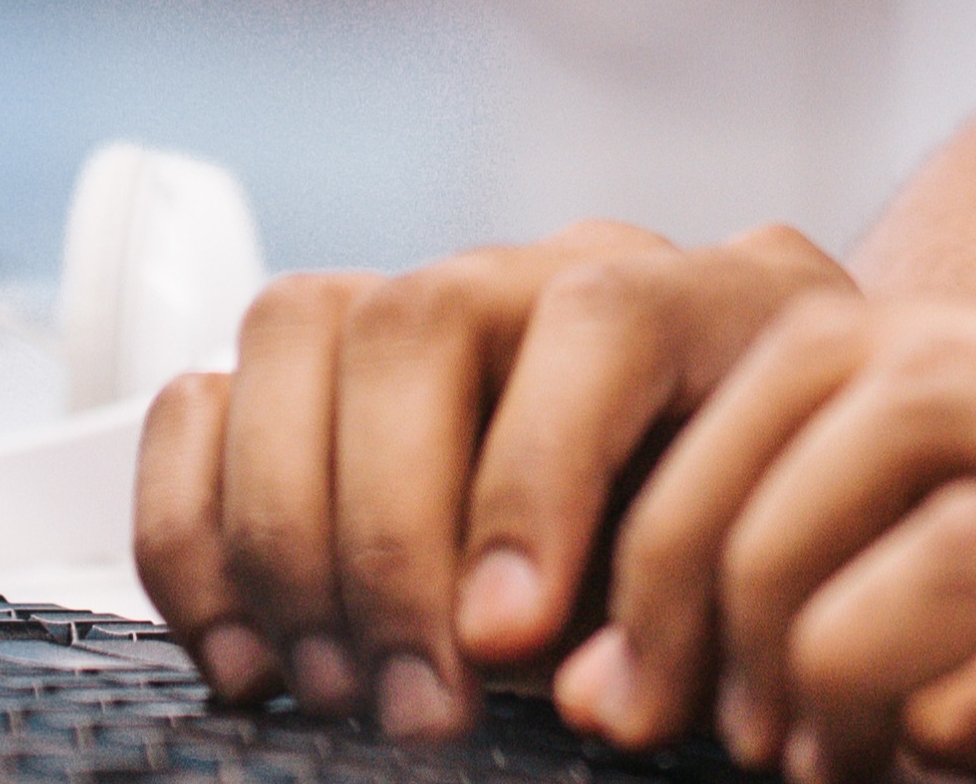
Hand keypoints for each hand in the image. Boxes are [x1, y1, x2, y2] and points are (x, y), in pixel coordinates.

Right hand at [134, 219, 858, 734]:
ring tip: (330, 682)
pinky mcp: (323, 376)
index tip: (509, 640)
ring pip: (298, 330)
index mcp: (712, 299)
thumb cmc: (777, 549)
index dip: (536, 479)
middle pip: (417, 318)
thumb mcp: (781, 575)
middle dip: (387, 533)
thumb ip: (697, 617)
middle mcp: (553, 273)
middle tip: (410, 701)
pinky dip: (195, 526)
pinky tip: (245, 648)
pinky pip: (207, 396)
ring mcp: (429, 305)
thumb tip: (592, 693)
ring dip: (284, 531)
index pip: (598, 324)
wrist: (765, 505)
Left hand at [582, 299, 975, 783]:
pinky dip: (858, 657)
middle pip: (874, 347)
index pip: (938, 363)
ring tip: (743, 728)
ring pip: (895, 412)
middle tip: (660, 681)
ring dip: (762, 564)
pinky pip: (971, 565)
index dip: (784, 483)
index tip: (729, 652)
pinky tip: (864, 765)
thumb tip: (947, 723)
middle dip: (718, 493)